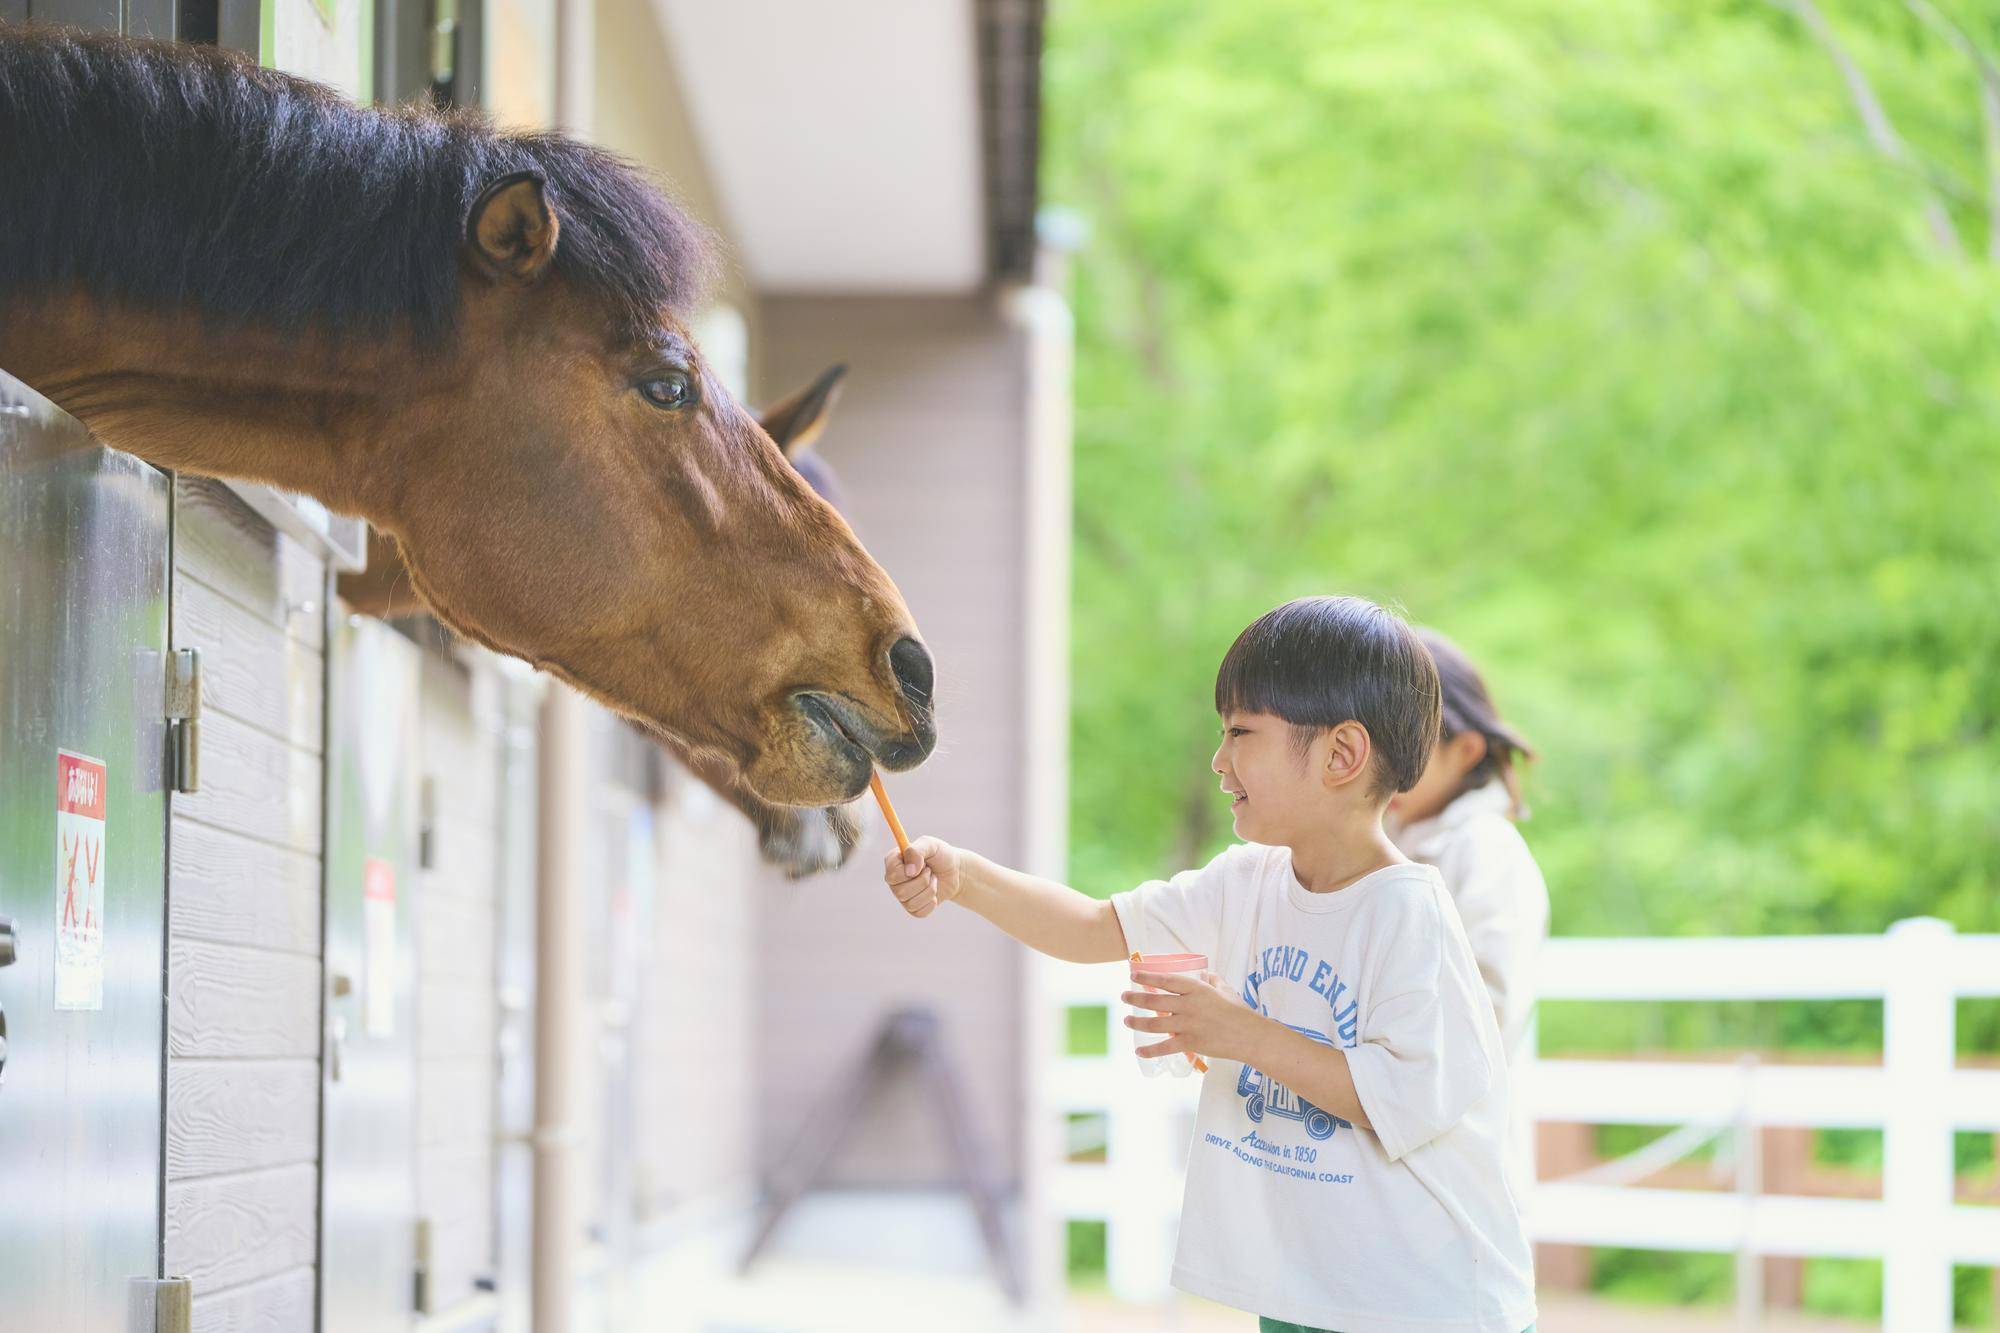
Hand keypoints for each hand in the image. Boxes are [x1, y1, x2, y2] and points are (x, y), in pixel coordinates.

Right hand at [883, 835, 962, 918]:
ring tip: (933, 880)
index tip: (922, 865)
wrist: (956, 871)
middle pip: (900, 892)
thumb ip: (917, 851)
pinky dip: (931, 902)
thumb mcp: (930, 845)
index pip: (891, 874)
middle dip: (923, 881)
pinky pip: (919, 912)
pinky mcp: (912, 908)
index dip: (908, 872)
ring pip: (910, 903)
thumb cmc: (940, 855)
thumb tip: (909, 871)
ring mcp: (901, 895)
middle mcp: (894, 880)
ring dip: (929, 890)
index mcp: (893, 861)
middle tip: (929, 871)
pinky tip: (934, 893)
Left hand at [1123, 970, 1257, 1063]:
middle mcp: (1188, 1006)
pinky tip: (1139, 1051)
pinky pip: (1165, 1047)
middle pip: (1155, 1001)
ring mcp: (1187, 1025)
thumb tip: (1206, 974)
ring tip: (1126, 1020)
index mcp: (1196, 989)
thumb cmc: (1239, 1011)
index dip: (1148, 977)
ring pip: (1155, 1024)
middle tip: (1124, 997)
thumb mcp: (1226, 989)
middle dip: (1135, 999)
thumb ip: (1213, 981)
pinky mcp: (1190, 1043)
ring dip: (1137, 1022)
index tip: (1134, 975)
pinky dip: (1150, 1050)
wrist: (1250, 1036)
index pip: (1166, 981)